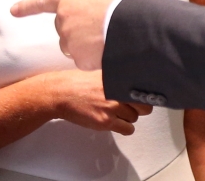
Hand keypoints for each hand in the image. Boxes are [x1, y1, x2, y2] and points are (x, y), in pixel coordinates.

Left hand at [11, 0, 126, 70]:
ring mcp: (69, 40)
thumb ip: (89, 3)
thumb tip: (93, 13)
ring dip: (86, 46)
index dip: (28, 6)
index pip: (43, 2)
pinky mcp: (78, 58)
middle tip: (100, 29)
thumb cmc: (123, 4)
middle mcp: (63, 19)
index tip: (13, 10)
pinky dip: (94, 59)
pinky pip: (85, 61)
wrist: (131, 24)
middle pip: (64, 30)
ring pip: (74, 48)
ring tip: (107, 39)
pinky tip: (107, 51)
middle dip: (77, 32)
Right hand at [36, 69, 151, 134]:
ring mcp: (111, 108)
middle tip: (130, 107)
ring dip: (128, 118)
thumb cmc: (76, 83)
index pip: (142, 89)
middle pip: (144, 106)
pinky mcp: (105, 121)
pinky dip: (124, 128)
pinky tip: (116, 122)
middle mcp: (116, 92)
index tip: (143, 98)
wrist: (60, 94)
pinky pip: (127, 129)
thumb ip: (116, 78)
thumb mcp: (99, 74)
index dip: (143, 95)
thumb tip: (131, 83)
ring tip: (116, 113)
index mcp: (116, 79)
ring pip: (134, 118)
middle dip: (139, 108)